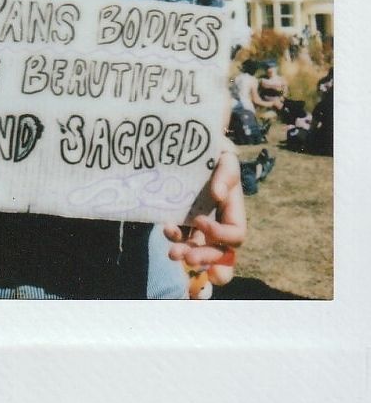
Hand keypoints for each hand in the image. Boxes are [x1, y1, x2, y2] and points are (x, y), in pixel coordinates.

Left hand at [164, 142, 245, 271]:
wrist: (194, 144)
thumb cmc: (215, 151)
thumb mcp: (225, 156)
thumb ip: (227, 174)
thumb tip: (218, 195)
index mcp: (234, 210)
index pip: (235, 234)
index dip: (220, 234)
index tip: (199, 220)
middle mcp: (220, 222)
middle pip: (221, 252)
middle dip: (206, 258)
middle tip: (189, 259)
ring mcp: (201, 224)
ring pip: (199, 250)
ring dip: (187, 256)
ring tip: (173, 255)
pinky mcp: (184, 221)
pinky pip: (182, 238)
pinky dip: (174, 238)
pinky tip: (166, 228)